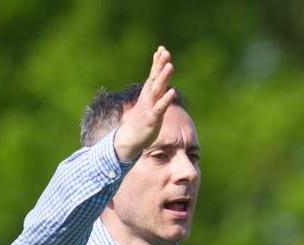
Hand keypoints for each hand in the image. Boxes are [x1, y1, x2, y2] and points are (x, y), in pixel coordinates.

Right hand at [114, 46, 176, 161]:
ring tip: (170, 66)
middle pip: (155, 78)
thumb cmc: (142, 117)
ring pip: (157, 89)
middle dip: (160, 65)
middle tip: (166, 52)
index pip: (154, 74)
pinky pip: (160, 107)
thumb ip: (154, 87)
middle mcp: (148, 96)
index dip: (158, 61)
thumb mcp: (149, 100)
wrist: (131, 137)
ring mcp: (149, 106)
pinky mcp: (151, 118)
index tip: (162, 48)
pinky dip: (166, 99)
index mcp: (148, 92)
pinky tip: (172, 92)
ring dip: (163, 77)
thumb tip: (156, 76)